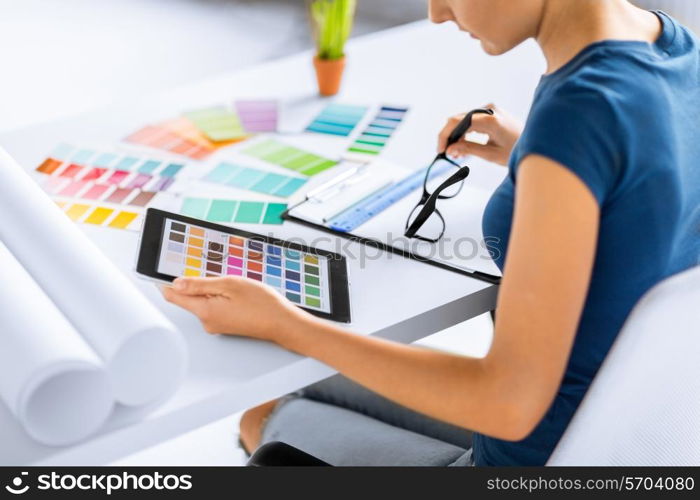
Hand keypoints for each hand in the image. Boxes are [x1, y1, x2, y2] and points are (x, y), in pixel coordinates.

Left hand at [162, 276, 306, 341]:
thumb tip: (177, 283)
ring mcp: (215, 325)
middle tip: (217, 275)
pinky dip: (221, 297)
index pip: (173, 296)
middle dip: (198, 283)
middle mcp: (206, 321)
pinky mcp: (224, 325)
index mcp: (204, 310)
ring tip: (234, 287)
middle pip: (189, 297)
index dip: (166, 281)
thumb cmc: (262, 304)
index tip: (162, 270)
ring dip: (212, 289)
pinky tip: (237, 295)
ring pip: (203, 301)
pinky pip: (214, 307)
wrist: (282, 322)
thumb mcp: (229, 284)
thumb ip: (200, 284)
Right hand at [437, 104, 523, 165]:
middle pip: (458, 119)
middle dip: (449, 137)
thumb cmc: (517, 151)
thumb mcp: (491, 154)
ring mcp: (490, 110)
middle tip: (447, 154)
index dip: (445, 136)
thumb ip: (468, 149)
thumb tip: (449, 149)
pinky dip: (465, 132)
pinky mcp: (491, 113)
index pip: (457, 122)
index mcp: (490, 120)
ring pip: (463, 120)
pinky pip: (472, 120)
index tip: (441, 150)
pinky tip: (463, 146)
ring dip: (457, 136)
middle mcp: (489, 110)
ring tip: (456, 154)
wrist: (537, 143)